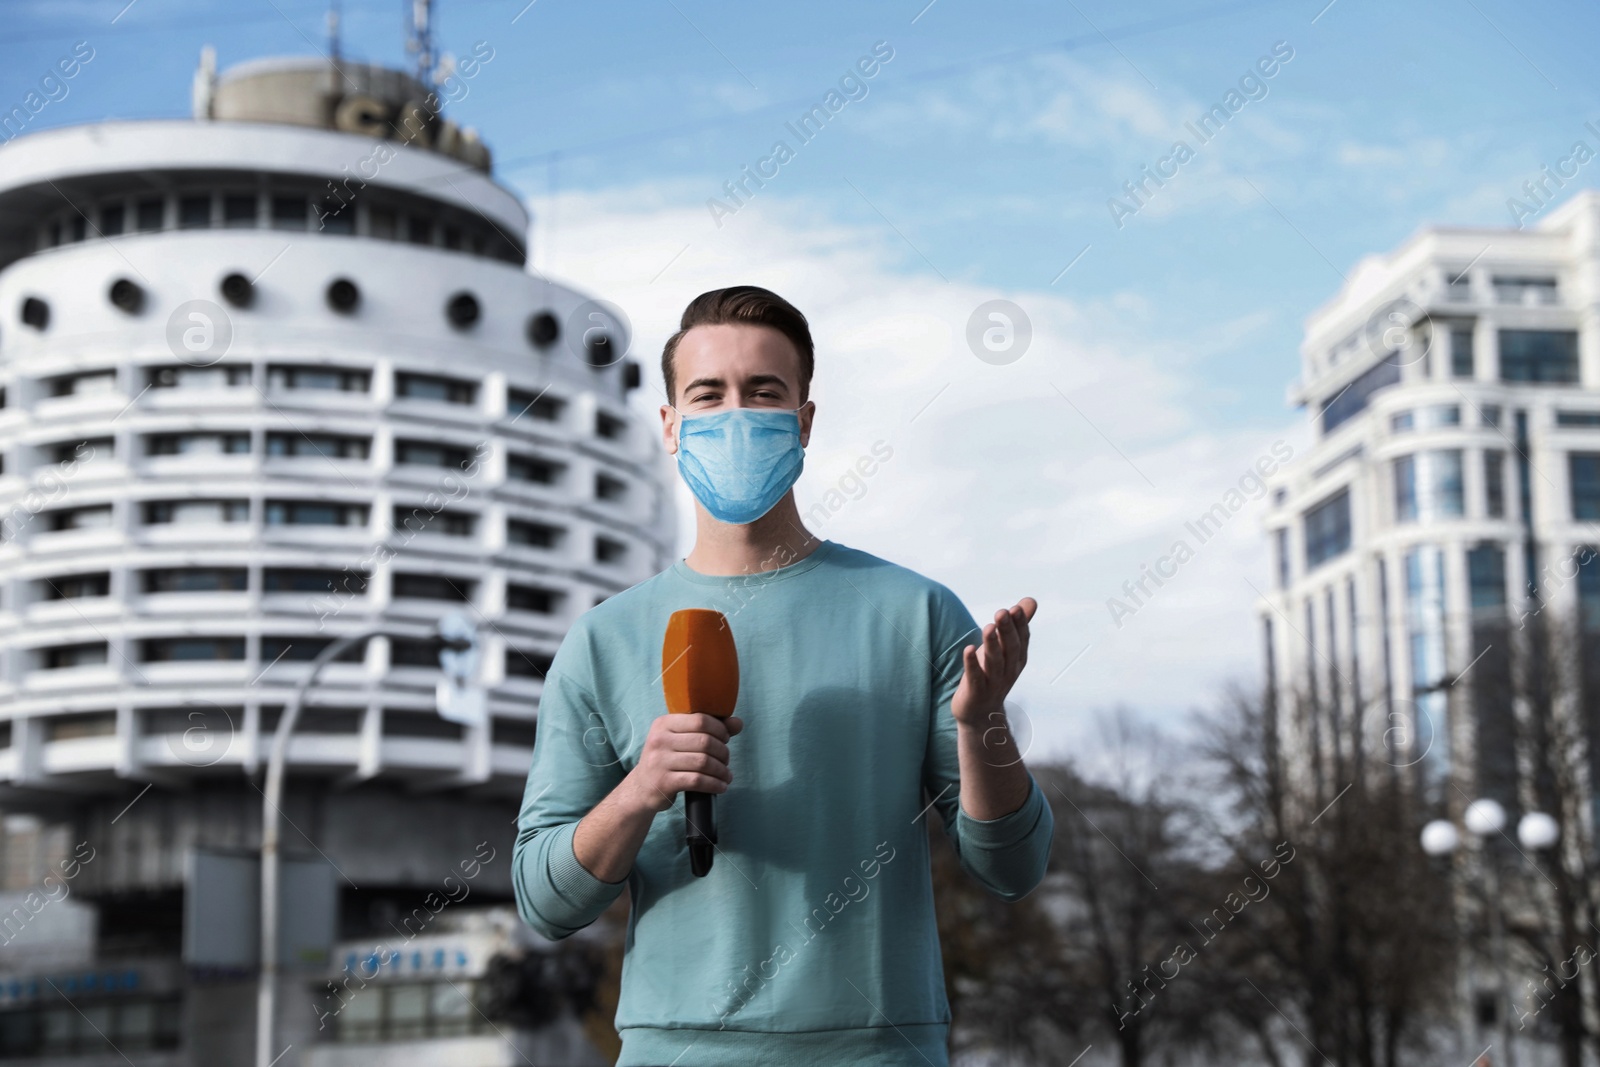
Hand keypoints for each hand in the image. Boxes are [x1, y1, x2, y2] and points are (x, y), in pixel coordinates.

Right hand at [624, 713, 743, 813]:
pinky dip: (714, 784)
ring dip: (721, 770)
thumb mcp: (681, 740)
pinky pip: (697, 781)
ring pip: (703, 762)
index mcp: (664, 723)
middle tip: (726, 760)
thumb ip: (709, 729)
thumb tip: (738, 723)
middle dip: (723, 752)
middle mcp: (659, 740)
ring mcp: (659, 761)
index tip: (725, 739)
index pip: (700, 720)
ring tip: (726, 775)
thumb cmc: (668, 760)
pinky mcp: (663, 782)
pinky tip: (721, 786)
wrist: (641, 788)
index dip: (720, 730)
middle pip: (704, 741)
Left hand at [951, 597, 1035, 726]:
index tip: (1015, 608)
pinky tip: (968, 649)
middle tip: (1002, 612)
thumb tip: (1031, 601)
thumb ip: (1016, 625)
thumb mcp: (1004, 649)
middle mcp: (1009, 671)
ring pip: (994, 662)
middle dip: (1006, 630)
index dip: (1019, 625)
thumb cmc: (991, 674)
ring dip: (991, 644)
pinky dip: (972, 664)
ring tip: (988, 627)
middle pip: (1010, 649)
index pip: (1021, 639)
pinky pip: (975, 677)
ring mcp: (993, 683)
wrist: (980, 713)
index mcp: (1017, 659)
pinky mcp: (976, 692)